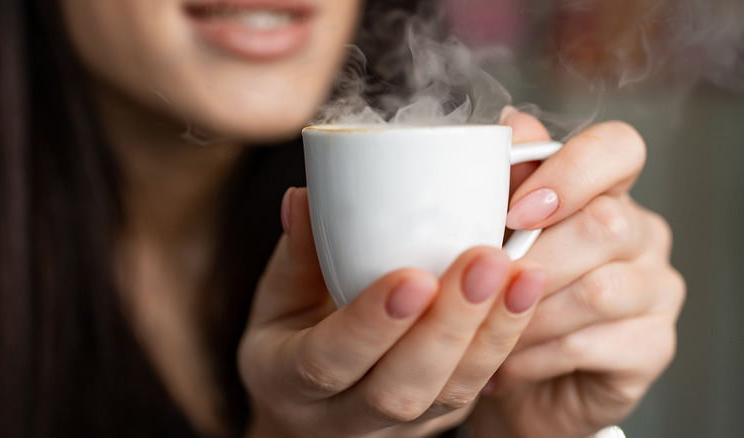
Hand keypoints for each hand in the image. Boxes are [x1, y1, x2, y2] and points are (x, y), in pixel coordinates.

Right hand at [238, 188, 546, 437]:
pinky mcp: (435, 418)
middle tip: (487, 260)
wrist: (309, 404)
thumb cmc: (289, 337)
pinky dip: (504, 339)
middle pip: (400, 389)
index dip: (371, 324)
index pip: (328, 361)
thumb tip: (306, 194)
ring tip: (524, 274)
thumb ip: (297, 250)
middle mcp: (340, 417)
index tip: (413, 277)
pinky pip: (474, 387)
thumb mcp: (277, 297)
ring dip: (492, 333)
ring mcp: (394, 428)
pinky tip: (528, 290)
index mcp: (285, 381)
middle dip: (449, 326)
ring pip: (449, 395)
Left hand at [469, 108, 685, 437]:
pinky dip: (533, 355)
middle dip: (531, 259)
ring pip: (598, 290)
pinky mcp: (653, 347)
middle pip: (605, 224)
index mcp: (605, 192)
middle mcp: (642, 235)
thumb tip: (510, 123)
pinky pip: (590, 345)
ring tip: (482, 331)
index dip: (571, 171)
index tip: (513, 212)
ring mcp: (656, 291)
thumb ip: (504, 181)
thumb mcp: (493, 237)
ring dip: (525, 314)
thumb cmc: (503, 297)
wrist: (517, 380)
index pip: (619, 149)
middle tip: (481, 286)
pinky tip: (503, 364)